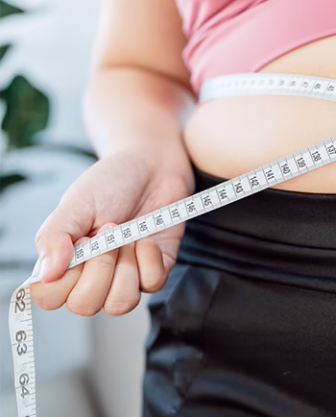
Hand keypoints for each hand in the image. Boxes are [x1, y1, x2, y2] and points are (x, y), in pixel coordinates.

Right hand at [30, 147, 193, 314]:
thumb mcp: (76, 204)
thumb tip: (44, 275)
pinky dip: (150, 259)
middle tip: (108, 231)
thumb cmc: (111, 183)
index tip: (80, 241)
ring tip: (126, 236)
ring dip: (125, 266)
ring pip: (120, 304)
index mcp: (64, 261)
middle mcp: (92, 275)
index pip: (50, 297)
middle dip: (99, 268)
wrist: (154, 167)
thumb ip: (54, 238)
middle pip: (85, 305)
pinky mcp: (154, 271)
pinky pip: (151, 284)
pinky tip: (146, 238)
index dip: (65, 278)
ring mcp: (125, 276)